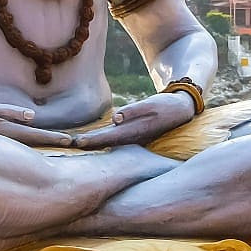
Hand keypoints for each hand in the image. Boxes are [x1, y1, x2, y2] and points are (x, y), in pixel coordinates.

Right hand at [0, 94, 71, 146]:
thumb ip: (9, 112)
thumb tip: (32, 116)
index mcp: (3, 130)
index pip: (34, 134)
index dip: (52, 137)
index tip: (69, 140)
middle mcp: (2, 138)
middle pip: (32, 141)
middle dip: (51, 142)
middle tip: (71, 143)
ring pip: (23, 144)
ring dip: (40, 143)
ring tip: (58, 144)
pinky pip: (12, 142)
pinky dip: (25, 143)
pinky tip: (33, 144)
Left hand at [71, 92, 194, 149]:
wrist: (182, 109)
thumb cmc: (166, 104)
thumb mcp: (152, 104)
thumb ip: (134, 110)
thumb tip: (116, 117)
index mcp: (135, 131)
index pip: (108, 137)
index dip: (92, 140)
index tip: (76, 142)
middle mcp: (132, 138)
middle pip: (105, 143)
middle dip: (87, 145)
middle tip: (68, 146)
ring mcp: (133, 138)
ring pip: (109, 143)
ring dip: (93, 144)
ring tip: (75, 146)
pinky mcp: (134, 135)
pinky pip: (115, 140)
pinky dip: (102, 141)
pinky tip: (93, 142)